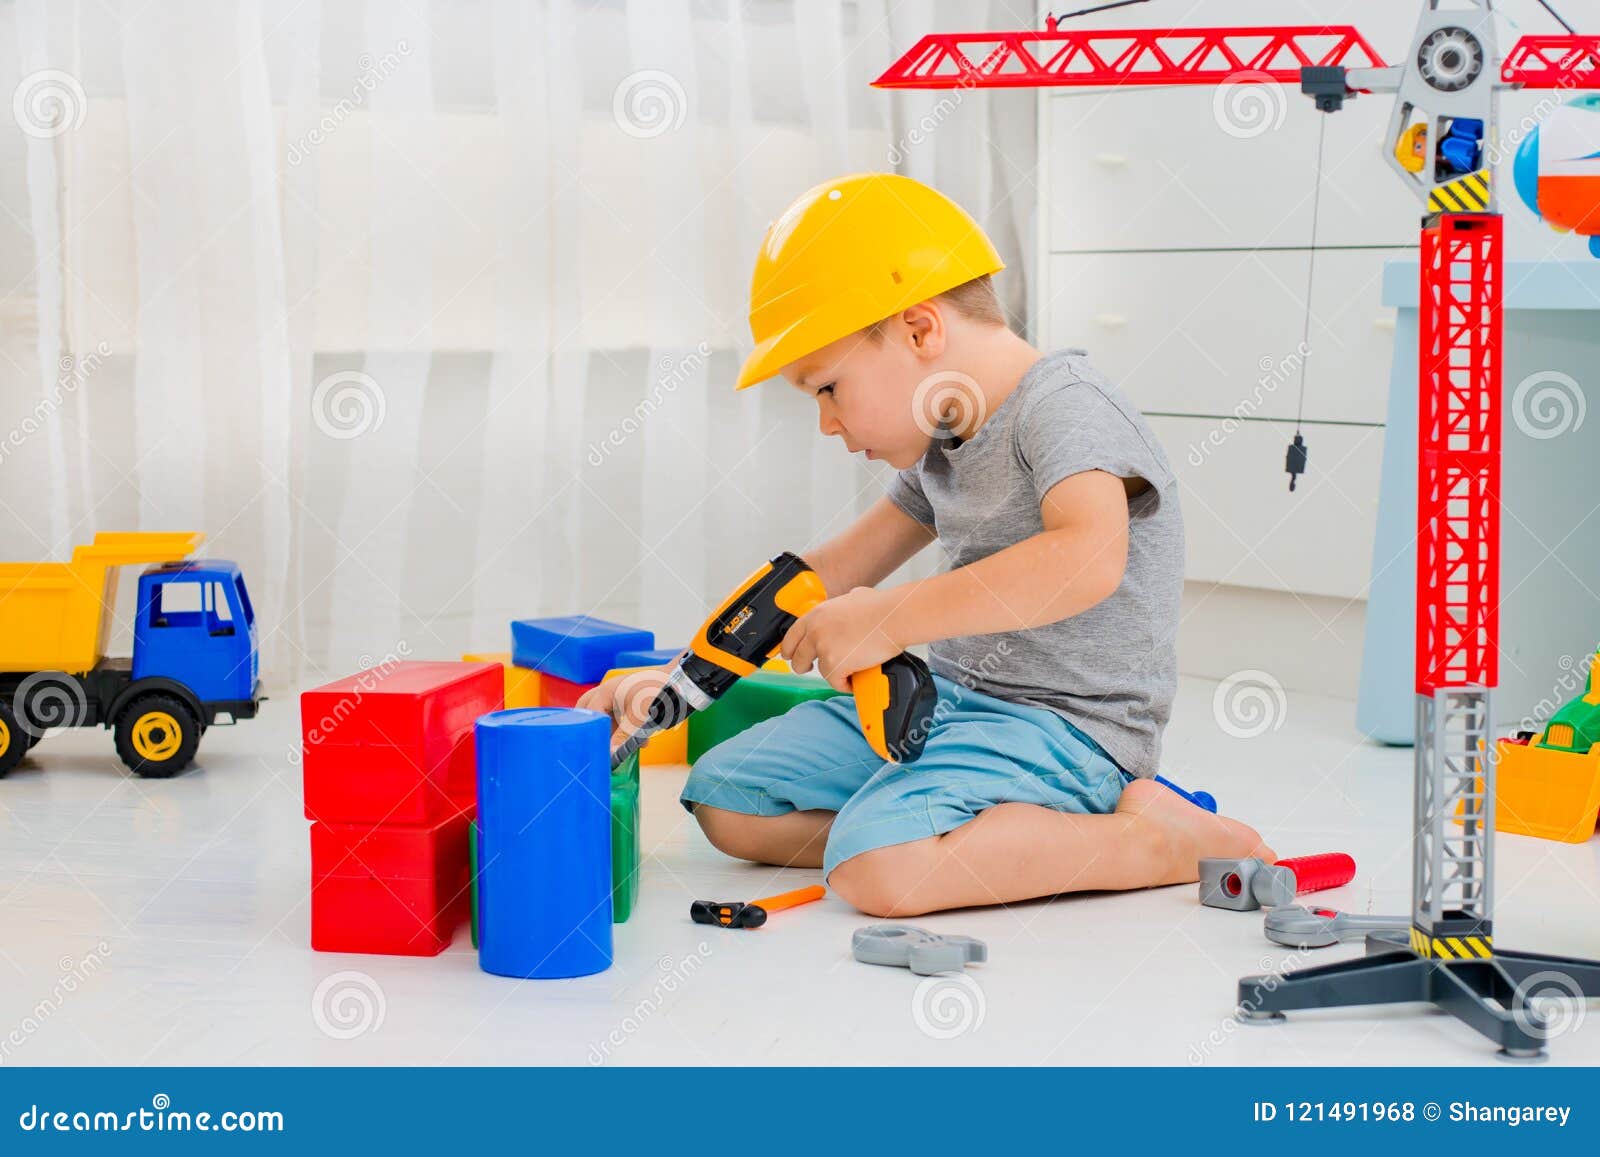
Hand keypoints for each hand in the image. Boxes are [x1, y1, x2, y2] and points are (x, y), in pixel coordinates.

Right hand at [576, 666, 672, 748]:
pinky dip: (625, 727)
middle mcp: (610, 690)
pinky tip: (640, 741)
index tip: (599, 750)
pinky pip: (620, 713)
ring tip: (626, 746)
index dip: (593, 733)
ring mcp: (620, 692)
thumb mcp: (639, 719)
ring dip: (613, 731)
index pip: (590, 715)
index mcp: (607, 691)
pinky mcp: (631, 697)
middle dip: (594, 727)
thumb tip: (610, 754)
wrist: (681, 681)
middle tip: (598, 744)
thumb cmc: (658, 694)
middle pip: (590, 709)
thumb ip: (622, 737)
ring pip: (606, 713)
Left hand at [780, 586, 904, 692]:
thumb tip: (851, 602)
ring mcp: (823, 648)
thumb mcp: (855, 597)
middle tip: (811, 668)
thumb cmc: (881, 607)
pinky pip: (835, 681)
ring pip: (819, 671)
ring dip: (832, 673)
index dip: (790, 648)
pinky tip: (855, 678)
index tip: (790, 655)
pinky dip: (846, 683)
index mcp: (817, 614)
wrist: (894, 617)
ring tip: (848, 670)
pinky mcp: (834, 664)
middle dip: (803, 666)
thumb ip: (844, 605)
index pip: (791, 635)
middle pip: (798, 658)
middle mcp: (815, 631)